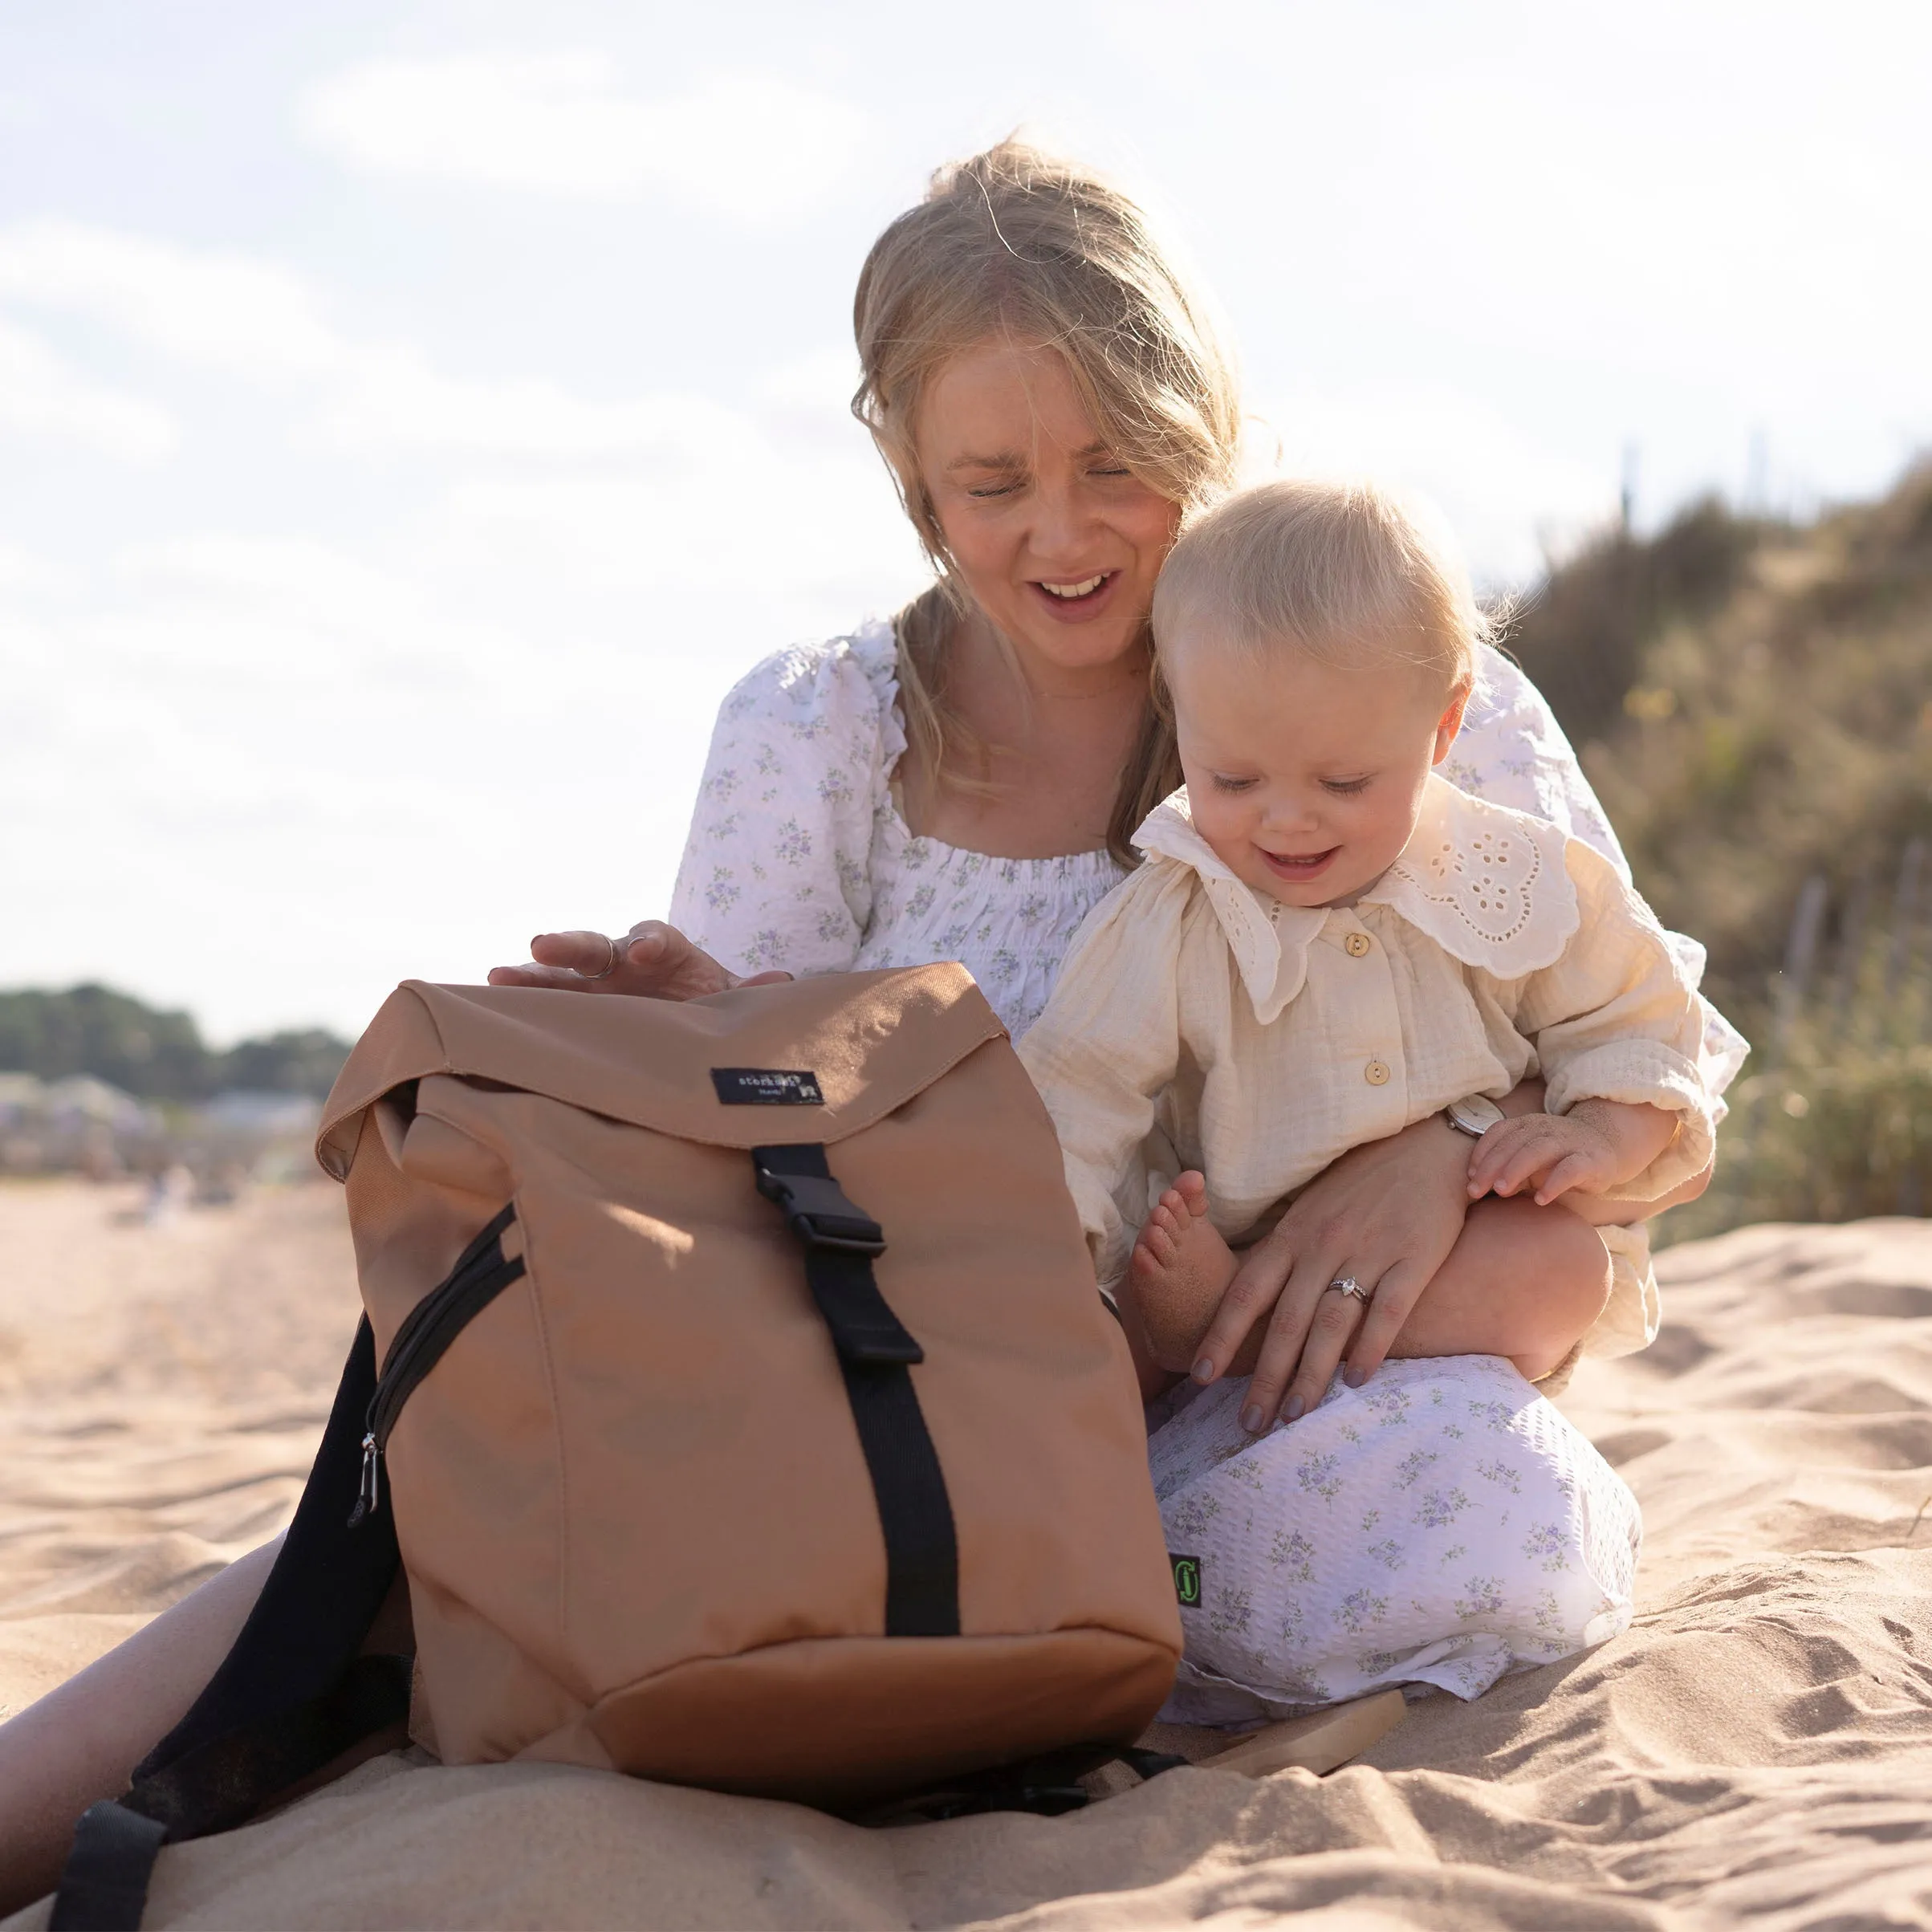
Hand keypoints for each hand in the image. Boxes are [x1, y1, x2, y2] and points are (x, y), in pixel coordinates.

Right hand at [486, 922, 791, 1000]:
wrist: (689, 1020)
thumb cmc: (709, 1003)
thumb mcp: (732, 999)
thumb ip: (750, 992)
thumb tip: (781, 983)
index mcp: (666, 950)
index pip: (657, 936)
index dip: (650, 940)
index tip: (645, 951)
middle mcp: (623, 959)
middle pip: (595, 946)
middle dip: (570, 945)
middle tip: (541, 946)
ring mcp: (594, 984)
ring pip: (559, 975)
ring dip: (530, 977)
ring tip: (497, 979)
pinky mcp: (575, 1008)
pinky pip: (545, 1004)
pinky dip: (520, 1005)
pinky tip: (486, 1007)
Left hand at [1189, 1114, 1472, 1431]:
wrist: (1427, 1149)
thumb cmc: (1361, 1185)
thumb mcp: (1310, 1210)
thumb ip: (1284, 1254)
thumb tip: (1252, 1303)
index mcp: (1292, 1234)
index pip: (1247, 1292)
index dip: (1221, 1335)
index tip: (1199, 1376)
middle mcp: (1323, 1245)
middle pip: (1285, 1321)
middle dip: (1263, 1376)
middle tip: (1249, 1423)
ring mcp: (1369, 1252)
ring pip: (1330, 1324)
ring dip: (1310, 1374)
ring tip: (1293, 1414)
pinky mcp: (1414, 1259)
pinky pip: (1388, 1312)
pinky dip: (1370, 1350)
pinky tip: (1355, 1382)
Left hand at [1466, 1111, 1618, 1204]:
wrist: (1604, 1145)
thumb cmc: (1556, 1156)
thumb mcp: (1528, 1161)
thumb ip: (1507, 1170)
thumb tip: (1481, 1187)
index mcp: (1527, 1125)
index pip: (1499, 1132)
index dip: (1482, 1153)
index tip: (1470, 1176)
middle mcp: (1546, 1129)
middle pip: (1515, 1143)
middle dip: (1492, 1166)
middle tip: (1476, 1190)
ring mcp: (1569, 1142)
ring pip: (1539, 1150)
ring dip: (1516, 1169)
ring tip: (1501, 1191)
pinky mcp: (1591, 1160)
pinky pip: (1571, 1168)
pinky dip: (1554, 1183)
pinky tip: (1540, 1199)